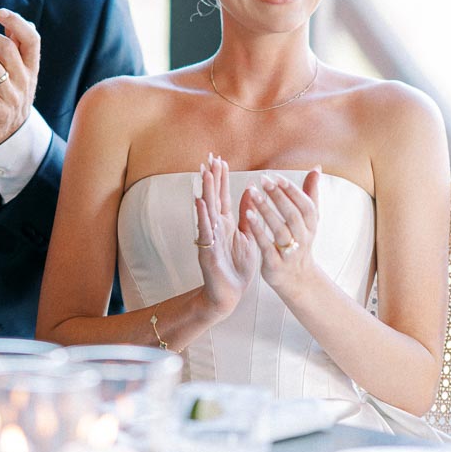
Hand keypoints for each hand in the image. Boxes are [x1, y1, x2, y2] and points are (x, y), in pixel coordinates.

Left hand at [0, 9, 40, 150]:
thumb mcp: (20, 75)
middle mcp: (25, 82)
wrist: (10, 138)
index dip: (18, 23)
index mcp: (31, 69)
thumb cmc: (11, 97)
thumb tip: (19, 21)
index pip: (32, 40)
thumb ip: (18, 49)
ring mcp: (12, 99)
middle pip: (8, 49)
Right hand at [194, 154, 258, 316]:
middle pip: (213, 198)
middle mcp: (216, 227)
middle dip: (211, 178)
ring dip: (206, 191)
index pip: (222, 196)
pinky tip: (200, 203)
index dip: (221, 178)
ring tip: (205, 173)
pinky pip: (206, 231)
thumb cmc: (237, 267)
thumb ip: (247, 215)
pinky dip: (203, 216)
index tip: (219, 160)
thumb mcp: (247, 236)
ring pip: (208, 211)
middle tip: (210, 157)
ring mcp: (210, 238)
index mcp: (226, 224)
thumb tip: (250, 191)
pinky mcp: (208, 251)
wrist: (229, 294)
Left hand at [239, 168, 321, 290]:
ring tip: (253, 193)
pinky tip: (248, 214)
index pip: (306, 206)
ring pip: (280, 229)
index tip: (277, 177)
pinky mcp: (275, 264)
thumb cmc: (300, 243)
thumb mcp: (309, 221)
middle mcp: (303, 239)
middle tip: (264, 179)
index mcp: (311, 226)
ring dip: (267, 210)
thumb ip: (310, 194)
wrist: (297, 280)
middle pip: (293, 215)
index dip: (292, 191)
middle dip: (279, 196)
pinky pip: (266, 245)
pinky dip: (258, 229)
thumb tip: (316, 168)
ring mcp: (289, 253)